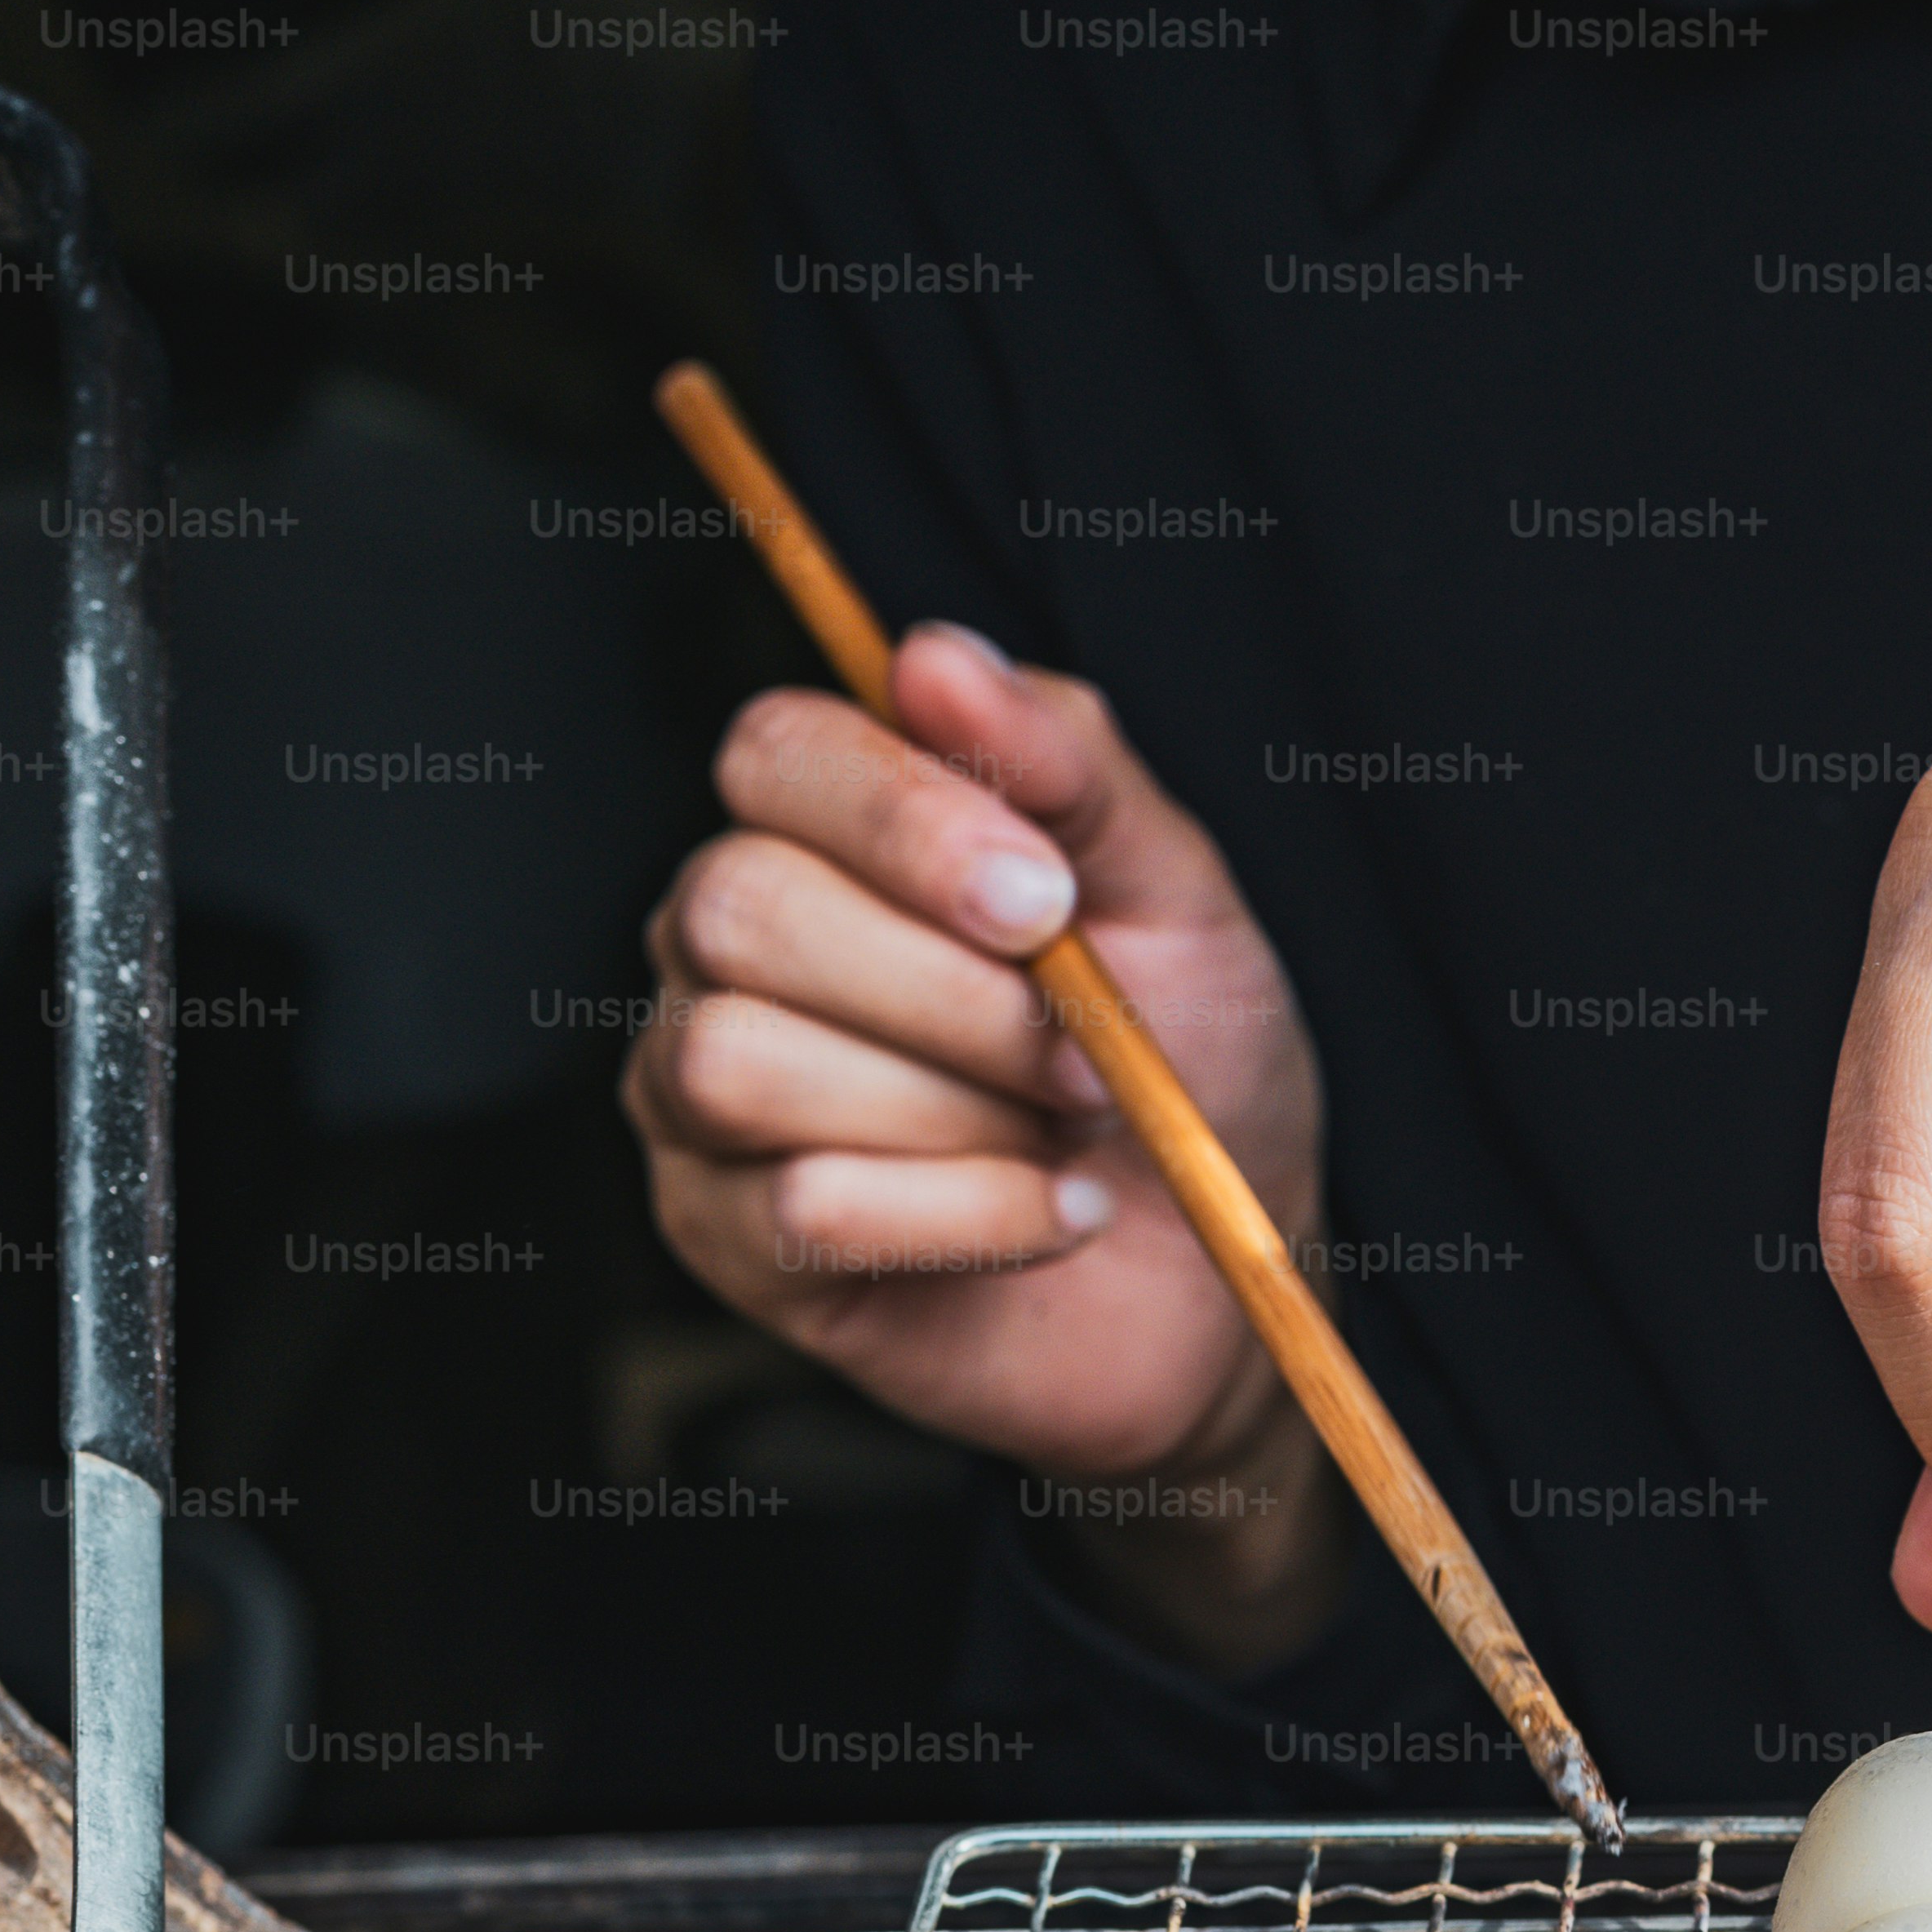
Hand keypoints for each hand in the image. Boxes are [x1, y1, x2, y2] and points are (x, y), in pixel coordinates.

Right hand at [623, 624, 1348, 1668]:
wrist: (1227, 1278)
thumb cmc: (1190, 1066)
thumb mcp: (1175, 891)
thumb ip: (1067, 759)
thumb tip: (933, 654)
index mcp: (825, 834)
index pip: (771, 753)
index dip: (902, 818)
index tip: (1047, 898)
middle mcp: (728, 949)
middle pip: (739, 907)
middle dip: (953, 992)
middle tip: (1088, 1052)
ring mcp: (704, 1096)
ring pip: (741, 1060)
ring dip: (954, 1110)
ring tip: (1062, 1134)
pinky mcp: (731, 1238)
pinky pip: (803, 1203)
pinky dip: (969, 1211)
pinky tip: (1053, 1212)